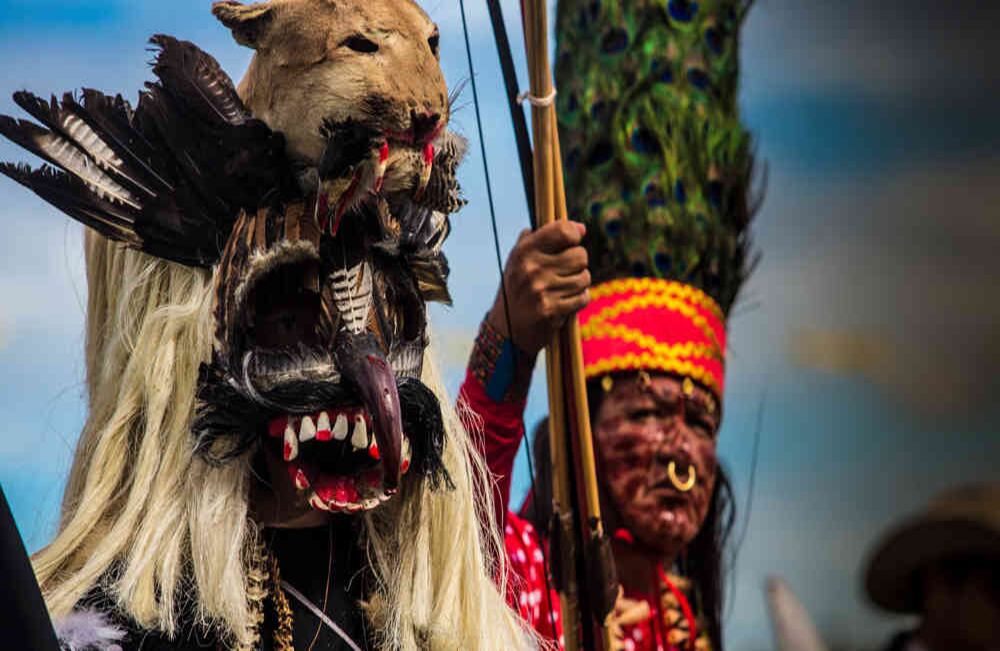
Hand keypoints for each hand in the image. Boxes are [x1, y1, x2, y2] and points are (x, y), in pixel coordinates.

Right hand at [486, 221, 590, 357]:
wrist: (507, 330)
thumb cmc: (518, 290)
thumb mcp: (518, 261)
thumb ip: (539, 239)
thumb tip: (577, 227)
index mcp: (524, 251)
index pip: (563, 230)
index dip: (575, 233)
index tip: (574, 238)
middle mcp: (532, 268)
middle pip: (580, 255)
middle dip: (578, 263)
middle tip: (566, 271)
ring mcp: (541, 290)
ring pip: (584, 277)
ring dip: (580, 283)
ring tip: (565, 288)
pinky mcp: (551, 310)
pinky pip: (583, 297)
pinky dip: (580, 299)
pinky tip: (567, 301)